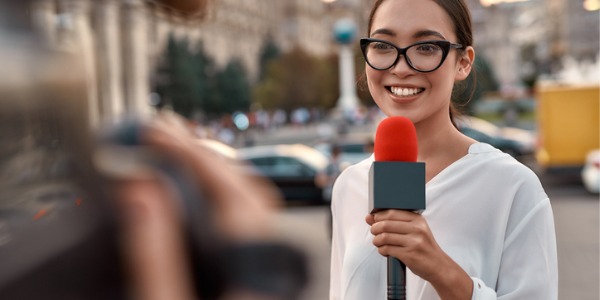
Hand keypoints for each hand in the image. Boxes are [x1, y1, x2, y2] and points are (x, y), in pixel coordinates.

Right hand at [112, 112, 284, 298]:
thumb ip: (155, 257)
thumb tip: (140, 193)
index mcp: (254, 265)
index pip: (227, 190)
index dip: (187, 153)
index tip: (153, 132)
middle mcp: (269, 260)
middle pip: (245, 187)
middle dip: (201, 153)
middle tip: (161, 133)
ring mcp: (268, 265)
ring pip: (249, 201)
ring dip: (212, 171)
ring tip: (174, 154)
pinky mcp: (257, 272)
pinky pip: (246, 220)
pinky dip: (217, 196)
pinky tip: (194, 195)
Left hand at [366, 210, 472, 298]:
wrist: (438, 266)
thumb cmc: (424, 248)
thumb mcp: (414, 231)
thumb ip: (393, 223)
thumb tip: (370, 217)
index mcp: (417, 219)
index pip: (391, 212)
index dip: (378, 216)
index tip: (374, 220)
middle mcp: (416, 229)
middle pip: (385, 224)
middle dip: (374, 228)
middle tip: (375, 233)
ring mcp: (413, 242)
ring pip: (384, 237)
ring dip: (376, 241)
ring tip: (378, 243)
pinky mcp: (409, 254)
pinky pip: (387, 249)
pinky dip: (381, 250)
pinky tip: (385, 251)